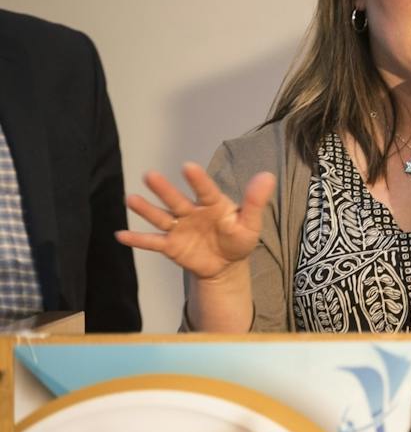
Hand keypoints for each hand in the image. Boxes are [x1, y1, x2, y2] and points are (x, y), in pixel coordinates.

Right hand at [118, 163, 274, 279]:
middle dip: (164, 189)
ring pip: (161, 217)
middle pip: (176, 199)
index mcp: (213, 204)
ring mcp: (179, 228)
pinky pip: (152, 242)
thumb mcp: (251, 223)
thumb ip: (256, 201)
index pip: (205, 190)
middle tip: (149, 175)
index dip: (197, 180)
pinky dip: (137, 239)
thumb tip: (268, 175)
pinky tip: (120, 234)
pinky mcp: (170, 245)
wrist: (226, 265)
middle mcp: (191, 212)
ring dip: (146, 209)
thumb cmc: (238, 239)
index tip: (187, 166)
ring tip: (130, 199)